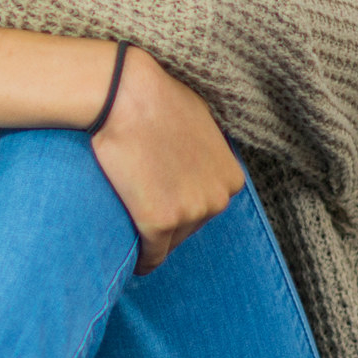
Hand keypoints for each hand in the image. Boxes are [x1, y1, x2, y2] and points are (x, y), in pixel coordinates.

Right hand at [89, 48, 244, 273]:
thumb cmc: (156, 100)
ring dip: (152, 239)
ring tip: (130, 228)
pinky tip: (132, 261)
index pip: (206, 206)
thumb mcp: (202, 122)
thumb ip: (208, 149)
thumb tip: (197, 157)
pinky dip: (141, 261)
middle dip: (167, 222)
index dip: (179, 203)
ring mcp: (190, 212)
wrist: (126, 96)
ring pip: (170, 243)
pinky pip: (151, 256)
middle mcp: (217, 198)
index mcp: (231, 178)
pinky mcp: (159, 223)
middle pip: (190, 228)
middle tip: (138, 208)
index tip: (158, 199)